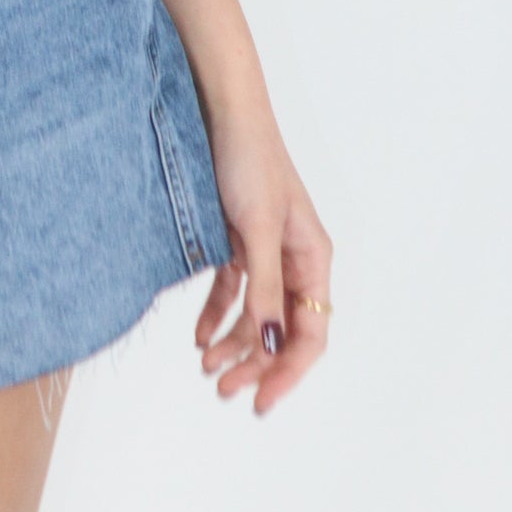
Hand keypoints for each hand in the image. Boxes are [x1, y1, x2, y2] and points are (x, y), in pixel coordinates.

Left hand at [194, 103, 332, 415]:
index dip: (289, 371)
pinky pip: (232, 290)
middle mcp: (293, 260)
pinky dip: (217, 315)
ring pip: (256, 314)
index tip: (262, 400)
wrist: (219, 111)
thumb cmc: (250, 160)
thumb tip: (272, 345)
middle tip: (225, 390)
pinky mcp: (238, 239)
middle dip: (256, 363)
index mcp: (312, 257)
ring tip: (207, 367)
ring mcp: (265, 251)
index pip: (311, 332)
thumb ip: (265, 288)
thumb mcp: (258, 229)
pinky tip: (199, 336)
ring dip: (235, 344)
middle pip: (282, 329)